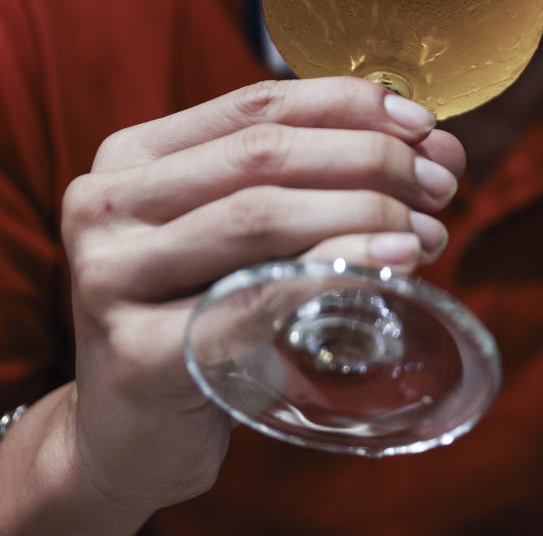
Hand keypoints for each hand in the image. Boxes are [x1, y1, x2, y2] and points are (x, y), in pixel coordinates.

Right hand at [58, 78, 462, 515]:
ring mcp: (108, 276)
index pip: (253, 105)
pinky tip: (386, 269)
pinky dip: (328, 273)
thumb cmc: (199, 326)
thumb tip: (429, 148)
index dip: (346, 104)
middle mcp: (104, 204)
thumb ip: (308, 189)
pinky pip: (250, 300)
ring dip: (361, 213)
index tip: (423, 124)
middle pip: (261, 154)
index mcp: (131, 159)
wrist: (126, 439)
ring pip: (257, 214)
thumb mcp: (239, 243)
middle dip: (367, 159)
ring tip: (424, 233)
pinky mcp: (134, 351)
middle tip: (437, 186)